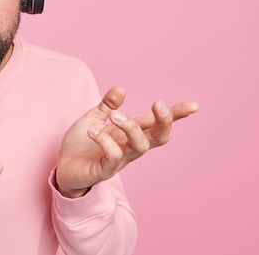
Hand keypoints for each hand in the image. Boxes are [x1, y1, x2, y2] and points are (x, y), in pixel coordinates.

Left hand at [56, 86, 198, 197]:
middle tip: (158, 104)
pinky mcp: (105, 170)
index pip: (157, 123)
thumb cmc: (82, 144)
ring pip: (139, 146)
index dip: (176, 115)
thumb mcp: (94, 118)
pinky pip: (113, 156)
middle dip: (164, 121)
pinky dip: (104, 141)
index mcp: (129, 133)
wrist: (64, 167)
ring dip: (130, 128)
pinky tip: (92, 131)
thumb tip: (121, 88)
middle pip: (158, 138)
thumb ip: (107, 105)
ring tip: (114, 116)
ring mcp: (120, 160)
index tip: (194, 106)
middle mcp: (129, 146)